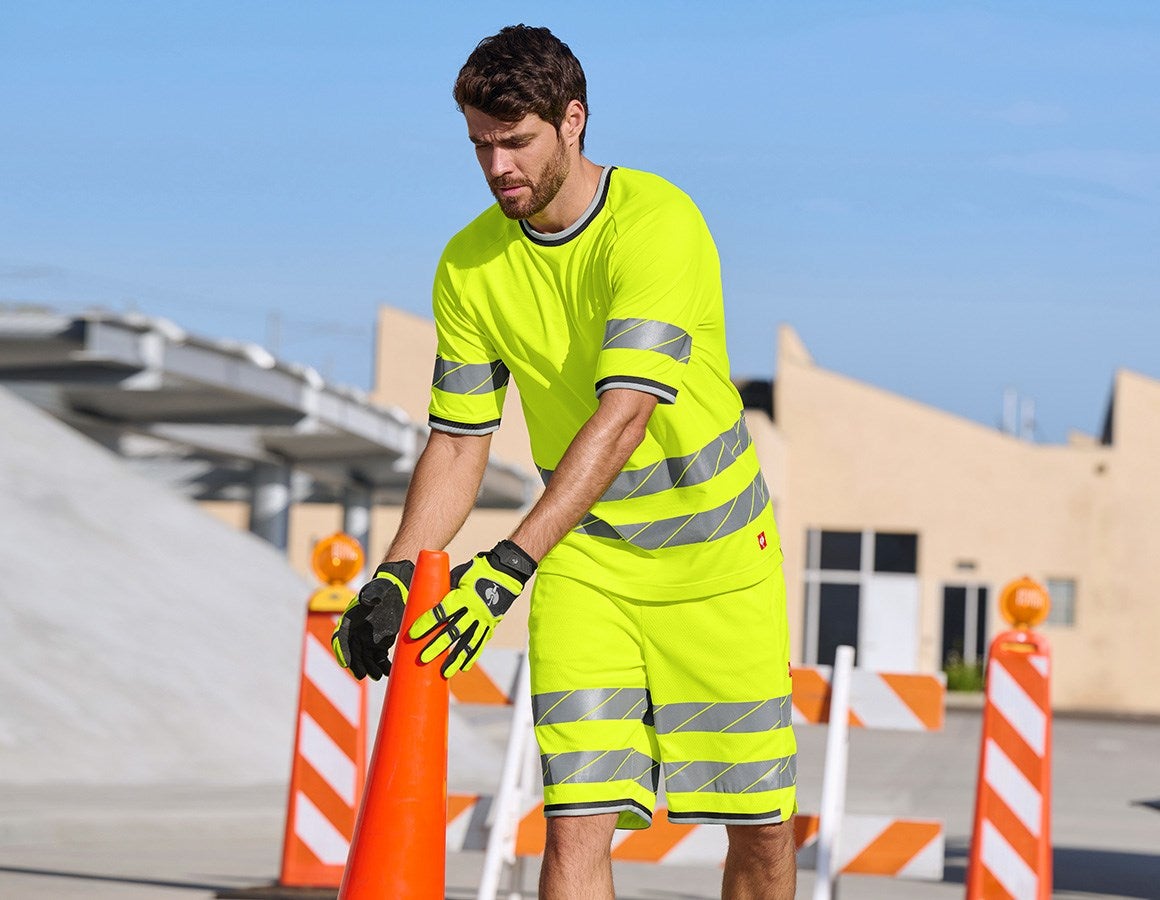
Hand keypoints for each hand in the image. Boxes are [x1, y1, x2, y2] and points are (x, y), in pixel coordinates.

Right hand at [331, 560, 414, 679]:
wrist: (396, 591)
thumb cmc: (382, 588)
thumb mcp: (377, 589)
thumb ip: (371, 594)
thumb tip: (368, 600)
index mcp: (350, 621)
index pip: (341, 639)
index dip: (342, 651)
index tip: (345, 663)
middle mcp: (356, 633)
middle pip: (353, 653)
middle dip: (356, 665)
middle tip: (361, 675)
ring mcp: (368, 640)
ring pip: (366, 658)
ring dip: (370, 668)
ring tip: (379, 675)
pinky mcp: (380, 644)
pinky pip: (379, 658)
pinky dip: (383, 666)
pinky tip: (389, 672)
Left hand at [408, 540, 535, 677]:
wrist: (506, 572)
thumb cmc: (478, 570)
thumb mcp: (459, 576)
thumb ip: (445, 588)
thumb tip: (427, 599)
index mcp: (463, 596)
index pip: (440, 613)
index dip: (425, 624)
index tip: (412, 634)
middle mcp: (474, 611)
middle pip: (452, 632)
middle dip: (436, 647)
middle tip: (423, 658)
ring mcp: (484, 620)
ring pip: (468, 643)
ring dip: (455, 659)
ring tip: (445, 673)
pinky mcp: (490, 625)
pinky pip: (480, 643)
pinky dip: (472, 656)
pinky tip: (463, 668)